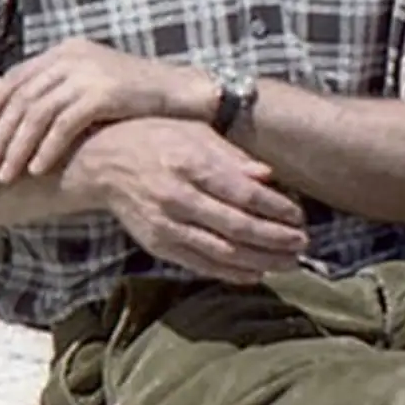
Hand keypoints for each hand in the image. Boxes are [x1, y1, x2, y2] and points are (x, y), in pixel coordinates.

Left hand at [0, 38, 209, 183]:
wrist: (183, 94)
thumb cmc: (137, 99)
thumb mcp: (93, 86)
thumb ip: (61, 93)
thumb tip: (24, 119)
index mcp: (64, 52)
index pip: (16, 77)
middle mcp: (71, 57)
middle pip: (22, 98)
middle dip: (0, 134)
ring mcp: (87, 73)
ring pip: (37, 113)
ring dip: (18, 147)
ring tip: (6, 174)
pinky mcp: (104, 92)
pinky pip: (64, 124)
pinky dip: (48, 148)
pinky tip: (38, 169)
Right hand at [69, 118, 308, 283]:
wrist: (102, 161)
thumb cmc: (154, 138)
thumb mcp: (193, 131)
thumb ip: (231, 156)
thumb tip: (268, 177)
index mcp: (189, 163)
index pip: (243, 194)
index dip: (276, 209)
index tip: (298, 215)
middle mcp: (176, 197)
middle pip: (237, 226)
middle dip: (275, 239)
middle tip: (302, 243)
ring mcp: (165, 225)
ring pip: (221, 252)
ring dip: (260, 261)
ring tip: (289, 263)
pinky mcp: (158, 244)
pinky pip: (199, 265)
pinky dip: (230, 273)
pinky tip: (256, 273)